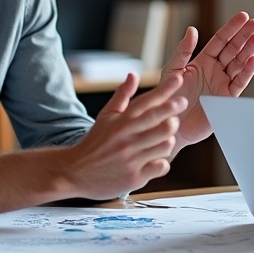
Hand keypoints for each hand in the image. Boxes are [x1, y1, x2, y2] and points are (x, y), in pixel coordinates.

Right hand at [52, 73, 186, 198]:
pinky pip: (161, 166)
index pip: (147, 102)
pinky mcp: (134, 177)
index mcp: (121, 122)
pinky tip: (155, 159)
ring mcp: (131, 159)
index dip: (166, 90)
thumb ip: (122, 96)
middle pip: (161, 122)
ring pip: (165, 144)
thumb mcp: (106, 117)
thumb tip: (133, 75)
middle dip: (174, 113)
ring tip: (164, 138)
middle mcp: (127, 139)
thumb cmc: (94, 143)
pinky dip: (162, 162)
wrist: (73, 173)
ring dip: (169, 139)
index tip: (179, 79)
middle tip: (181, 107)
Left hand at [161, 11, 253, 148]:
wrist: (170, 124)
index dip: (231, 28)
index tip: (243, 16)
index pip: (220, 40)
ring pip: (239, 63)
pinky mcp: (226, 98)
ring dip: (249, 50)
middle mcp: (215, 70)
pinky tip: (253, 60)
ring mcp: (222, 83)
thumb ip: (183, 51)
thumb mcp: (173, 70)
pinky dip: (247, 72)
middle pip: (233, 49)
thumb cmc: (168, 98)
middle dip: (244, 36)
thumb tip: (192, 30)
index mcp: (203, 61)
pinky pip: (239, 82)